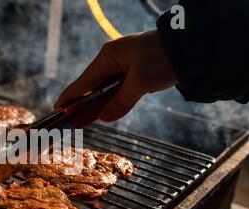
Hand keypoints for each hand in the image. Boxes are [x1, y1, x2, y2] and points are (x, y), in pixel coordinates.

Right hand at [54, 30, 177, 120]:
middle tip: (69, 121)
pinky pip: (115, 90)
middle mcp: (112, 61)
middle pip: (91, 87)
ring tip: (81, 121)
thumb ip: (120, 101)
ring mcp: (122, 66)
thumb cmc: (164, 59)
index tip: (58, 109)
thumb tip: (104, 117)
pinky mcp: (133, 72)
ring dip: (94, 106)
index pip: (84, 82)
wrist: (190, 47)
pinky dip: (109, 102)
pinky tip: (101, 113)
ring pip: (103, 90)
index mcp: (108, 57)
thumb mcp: (141, 82)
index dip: (70, 97)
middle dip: (81, 105)